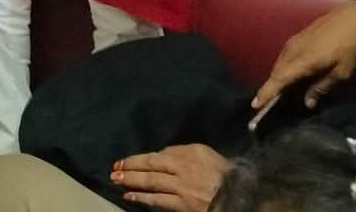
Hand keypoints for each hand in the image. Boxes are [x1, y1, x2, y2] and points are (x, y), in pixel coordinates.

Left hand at [111, 144, 229, 210]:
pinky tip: (129, 196)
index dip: (143, 158)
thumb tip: (163, 156)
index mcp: (192, 151)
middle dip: (132, 166)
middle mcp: (184, 166)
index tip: (129, 160)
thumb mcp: (207, 155)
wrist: (240, 197)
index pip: (163, 153)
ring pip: (152, 181)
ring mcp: (182, 186)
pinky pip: (158, 200)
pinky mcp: (182, 204)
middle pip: (152, 164)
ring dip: (132, 180)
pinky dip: (142, 198)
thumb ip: (185, 153)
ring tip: (116, 180)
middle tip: (115, 167)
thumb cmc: (224, 175)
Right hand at [253, 0, 355, 111]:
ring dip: (276, 78)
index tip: (256, 105)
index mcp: (303, 61)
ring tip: (278, 92)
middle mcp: (293, 51)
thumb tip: (308, 103)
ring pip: (279, 64)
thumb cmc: (349, 46)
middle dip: (269, 88)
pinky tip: (290, 75)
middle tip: (266, 105)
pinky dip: (282, 69)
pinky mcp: (296, 38)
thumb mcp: (342, 72)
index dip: (266, 92)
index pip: (279, 79)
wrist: (350, 17)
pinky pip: (284, 57)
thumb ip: (322, 87)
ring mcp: (293, 42)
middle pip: (275, 73)